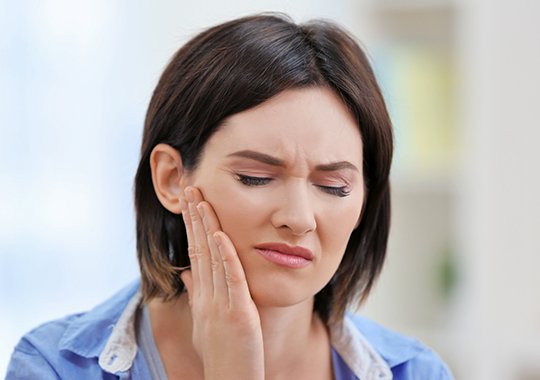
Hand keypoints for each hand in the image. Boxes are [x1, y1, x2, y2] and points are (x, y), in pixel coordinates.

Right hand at [179, 186, 264, 379]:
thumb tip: (186, 272)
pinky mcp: (239, 315)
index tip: (189, 202)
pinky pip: (231, 281)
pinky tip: (221, 236)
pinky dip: (226, 257)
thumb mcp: (204, 322)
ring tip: (201, 200)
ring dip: (207, 228)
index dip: (191, 226)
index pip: (194, 253)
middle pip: (199, 249)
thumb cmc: (220, 355)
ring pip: (212, 259)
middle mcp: (207, 297)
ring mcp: (221, 306)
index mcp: (202, 297)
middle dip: (194, 217)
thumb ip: (197, 294)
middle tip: (190, 187)